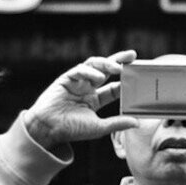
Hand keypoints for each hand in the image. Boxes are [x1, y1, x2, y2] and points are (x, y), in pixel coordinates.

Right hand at [23, 50, 138, 150]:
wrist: (48, 128)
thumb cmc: (71, 129)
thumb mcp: (99, 127)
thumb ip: (117, 123)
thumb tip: (137, 122)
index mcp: (94, 99)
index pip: (114, 87)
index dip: (125, 81)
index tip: (137, 75)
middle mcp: (86, 88)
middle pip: (106, 70)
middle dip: (119, 61)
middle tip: (132, 55)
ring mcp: (76, 82)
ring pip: (94, 65)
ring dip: (106, 64)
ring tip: (118, 68)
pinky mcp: (66, 79)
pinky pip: (79, 70)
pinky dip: (89, 72)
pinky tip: (98, 78)